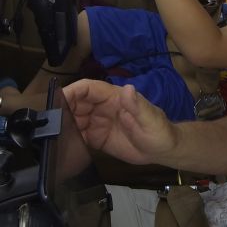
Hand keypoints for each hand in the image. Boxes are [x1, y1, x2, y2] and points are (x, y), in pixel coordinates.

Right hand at [63, 79, 177, 165]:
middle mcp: (103, 108)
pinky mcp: (96, 138)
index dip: (72, 91)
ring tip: (53, 135)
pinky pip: (78, 135)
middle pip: (76, 102)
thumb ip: (138, 105)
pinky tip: (62, 145)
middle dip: (62, 109)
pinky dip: (68, 138)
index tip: (58, 99)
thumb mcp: (151, 119)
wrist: (162, 150)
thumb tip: (128, 89)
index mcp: (115, 98)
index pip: (89, 88)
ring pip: (74, 118)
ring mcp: (98, 122)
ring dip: (63, 124)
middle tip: (51, 122)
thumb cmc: (160, 131)